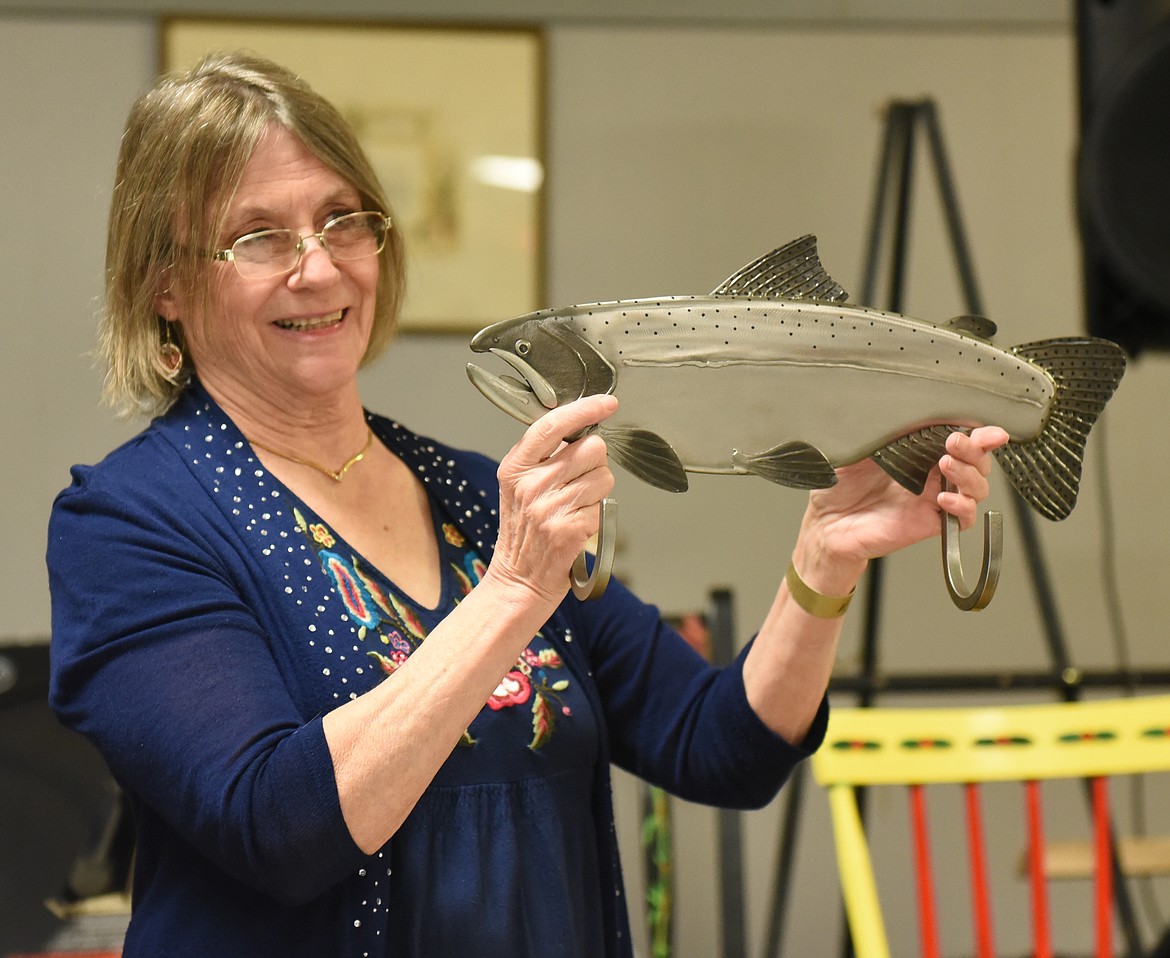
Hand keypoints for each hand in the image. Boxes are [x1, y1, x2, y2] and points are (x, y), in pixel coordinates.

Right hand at [488, 394, 617, 603]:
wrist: (518, 581)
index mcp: (516, 467)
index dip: (584, 409)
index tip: (607, 403)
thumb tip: (583, 427)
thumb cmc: (524, 532)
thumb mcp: (519, 487)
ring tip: (575, 507)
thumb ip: (544, 458)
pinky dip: (596, 517)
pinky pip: (603, 507)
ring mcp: (549, 508)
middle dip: (596, 463)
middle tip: (579, 482)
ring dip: (598, 492)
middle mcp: (531, 484)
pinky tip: (576, 527)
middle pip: (592, 448)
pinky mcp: (568, 530)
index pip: (552, 425)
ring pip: (604, 477)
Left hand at [797, 426, 1009, 586]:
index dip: (978, 435)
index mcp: (919, 453)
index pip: (960, 441)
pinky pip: (962, 519)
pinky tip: (945, 497)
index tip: (986, 431)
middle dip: (975, 450)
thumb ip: (883, 429)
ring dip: (970, 475)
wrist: (825, 522)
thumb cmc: (839, 486)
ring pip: (976, 489)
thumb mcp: (858, 447)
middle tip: (955, 443)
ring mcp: (932, 499)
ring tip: (947, 465)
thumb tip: (902, 405)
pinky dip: (962, 506)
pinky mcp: (929, 522)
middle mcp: (931, 476)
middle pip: (976, 463)